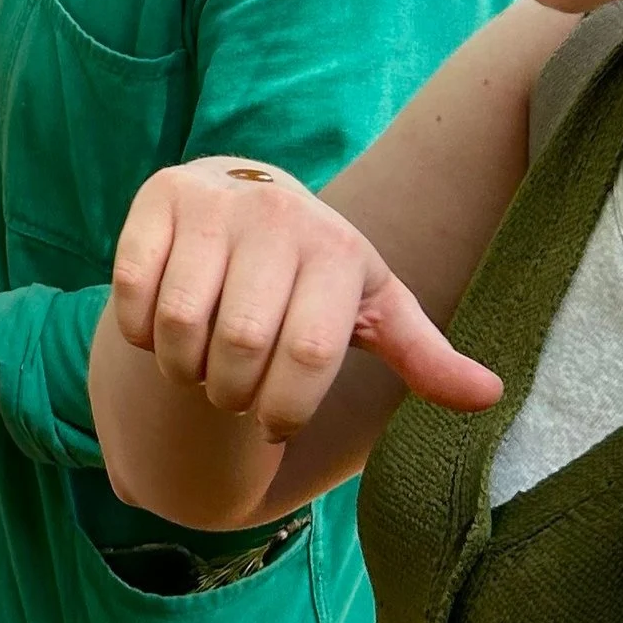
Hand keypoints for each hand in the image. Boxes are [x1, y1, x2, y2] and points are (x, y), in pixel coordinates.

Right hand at [109, 156, 501, 439]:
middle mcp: (277, 213)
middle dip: (229, 393)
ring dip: (181, 368)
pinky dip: (138, 334)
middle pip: (239, 342)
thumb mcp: (372, 309)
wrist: (251, 197)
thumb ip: (423, 356)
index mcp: (335, 247)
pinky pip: (133, 292)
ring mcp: (214, 203)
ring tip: (196, 367)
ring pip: (180, 322)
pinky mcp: (159, 198)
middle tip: (230, 395)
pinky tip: (159, 332)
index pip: (309, 353)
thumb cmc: (316, 275)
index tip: (274, 425)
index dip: (284, 408)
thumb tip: (489, 397)